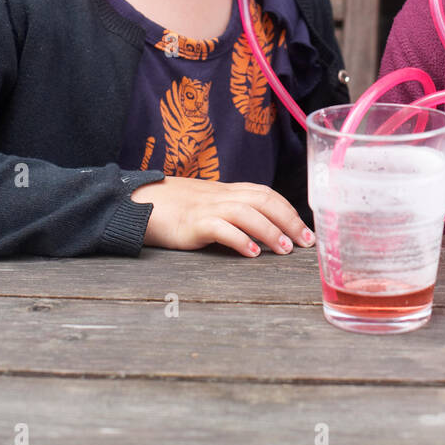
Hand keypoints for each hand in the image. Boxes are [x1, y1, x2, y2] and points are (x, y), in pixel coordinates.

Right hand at [130, 175, 315, 256]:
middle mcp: (220, 195)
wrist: (138, 202)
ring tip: (284, 250)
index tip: (306, 230)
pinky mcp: (191, 224)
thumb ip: (231, 211)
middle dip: (289, 220)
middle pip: (263, 200)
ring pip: (246, 213)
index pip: (266, 193)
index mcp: (227, 190)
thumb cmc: (174, 207)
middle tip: (306, 242)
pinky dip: (239, 239)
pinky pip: (219, 228)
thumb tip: (260, 229)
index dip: (289, 210)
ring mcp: (206, 208)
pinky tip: (252, 254)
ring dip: (270, 231)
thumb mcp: (207, 204)